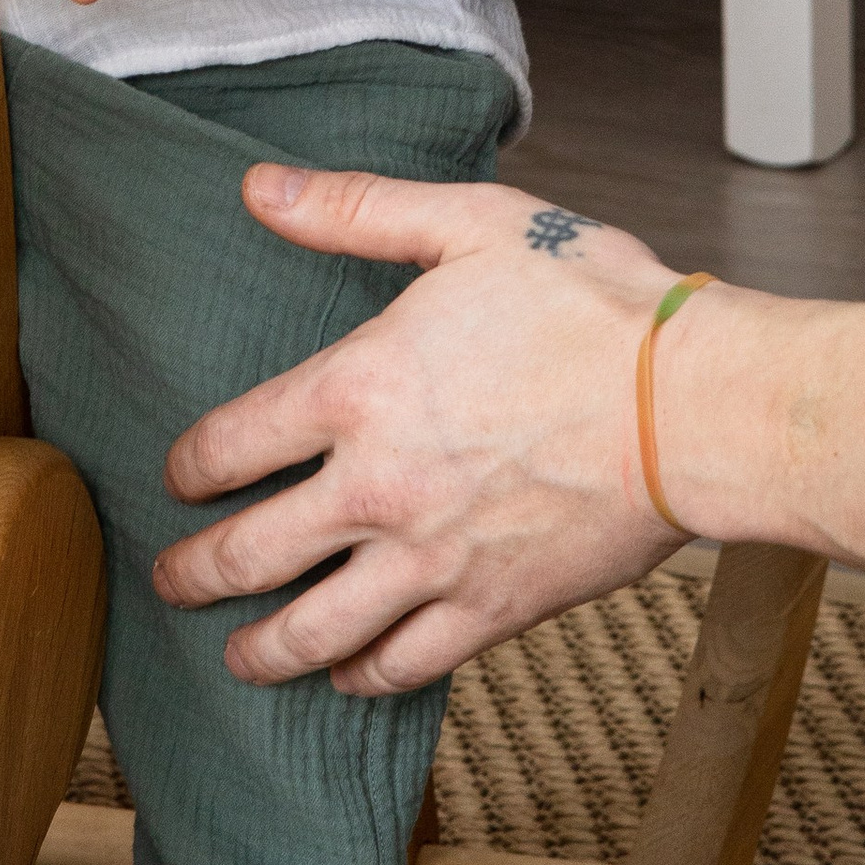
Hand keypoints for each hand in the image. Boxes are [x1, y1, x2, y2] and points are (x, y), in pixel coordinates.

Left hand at [152, 168, 704, 690]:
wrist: (695, 405)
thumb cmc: (593, 306)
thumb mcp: (469, 224)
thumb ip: (356, 209)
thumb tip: (261, 188)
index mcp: (357, 391)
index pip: (229, 444)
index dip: (188, 466)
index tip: (179, 477)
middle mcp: (376, 488)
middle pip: (249, 553)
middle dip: (194, 573)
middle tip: (170, 581)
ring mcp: (430, 560)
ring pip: (312, 630)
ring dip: (259, 648)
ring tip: (235, 656)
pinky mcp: (490, 610)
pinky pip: (402, 664)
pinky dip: (361, 677)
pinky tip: (348, 674)